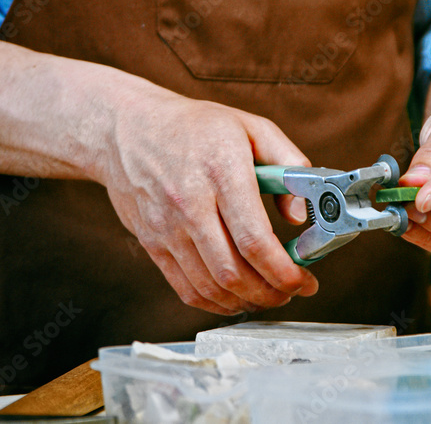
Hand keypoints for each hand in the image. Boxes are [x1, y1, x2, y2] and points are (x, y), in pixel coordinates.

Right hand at [96, 83, 317, 314]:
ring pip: (210, 287)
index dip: (283, 271)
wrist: (127, 128)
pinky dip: (216, 304)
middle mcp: (189, 203)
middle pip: (233, 272)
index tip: (304, 279)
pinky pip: (185, 288)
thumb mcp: (252, 127)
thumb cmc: (195, 127)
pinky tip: (237, 298)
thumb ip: (288, 163)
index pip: (253, 239)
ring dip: (246, 302)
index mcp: (220, 171)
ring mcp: (166, 227)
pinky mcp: (152, 242)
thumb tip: (299, 214)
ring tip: (270, 296)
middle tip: (292, 291)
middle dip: (271, 293)